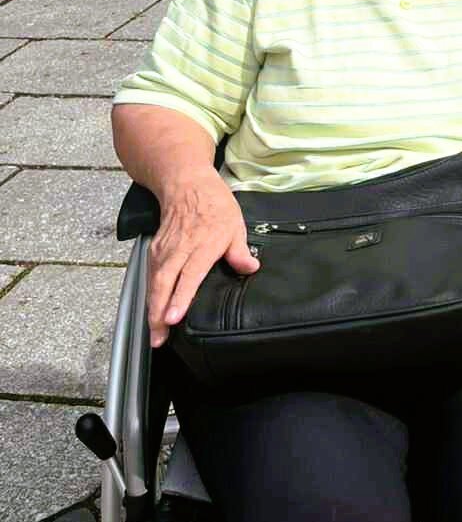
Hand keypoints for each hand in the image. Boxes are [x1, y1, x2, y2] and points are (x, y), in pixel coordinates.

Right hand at [147, 172, 258, 347]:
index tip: (173, 318)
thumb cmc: (214, 204)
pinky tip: (153, 312)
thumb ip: (240, 250)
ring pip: (154, 282)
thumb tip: (250, 268)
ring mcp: (164, 250)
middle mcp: (180, 248)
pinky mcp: (154, 251)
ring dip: (152, 308)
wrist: (187, 184)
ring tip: (154, 333)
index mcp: (203, 243)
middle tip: (159, 337)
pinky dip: (150, 296)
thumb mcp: (235, 224)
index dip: (181, 297)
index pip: (190, 274)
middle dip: (159, 312)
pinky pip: (150, 276)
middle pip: (165, 283)